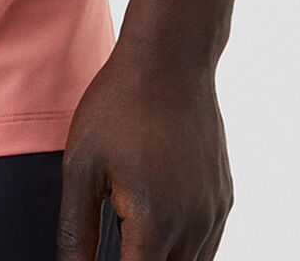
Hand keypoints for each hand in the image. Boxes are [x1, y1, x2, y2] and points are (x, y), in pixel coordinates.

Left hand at [56, 41, 233, 260]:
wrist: (170, 59)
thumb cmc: (120, 106)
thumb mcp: (82, 166)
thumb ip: (75, 230)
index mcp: (154, 224)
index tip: (102, 256)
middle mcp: (193, 227)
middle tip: (116, 242)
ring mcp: (214, 213)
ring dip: (162, 259)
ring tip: (132, 234)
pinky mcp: (223, 198)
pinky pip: (207, 244)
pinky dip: (184, 248)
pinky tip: (158, 223)